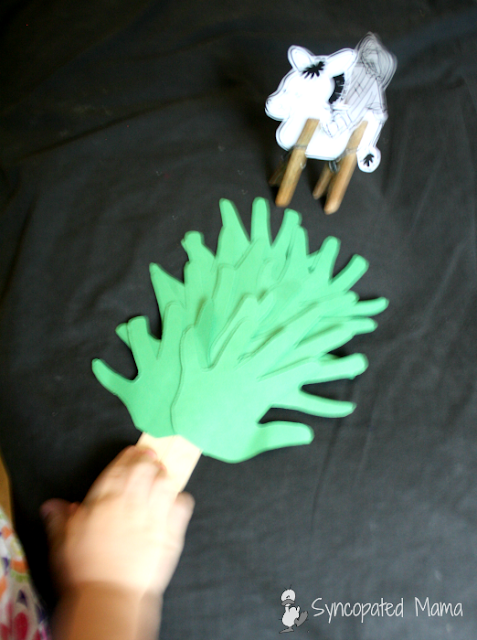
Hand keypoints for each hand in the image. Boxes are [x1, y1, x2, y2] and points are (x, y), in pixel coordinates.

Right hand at [41, 446, 193, 597]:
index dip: (130, 456)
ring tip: (162, 474)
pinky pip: (182, 506)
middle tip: (150, 457)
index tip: (134, 451)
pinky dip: (181, 499)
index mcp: (106, 499)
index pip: (121, 467)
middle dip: (149, 460)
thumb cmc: (84, 569)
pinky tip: (176, 500)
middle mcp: (132, 502)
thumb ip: (60, 519)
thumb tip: (53, 506)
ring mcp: (154, 516)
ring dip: (164, 475)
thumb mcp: (64, 541)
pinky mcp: (170, 533)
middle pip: (146, 469)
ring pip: (165, 483)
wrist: (110, 596)